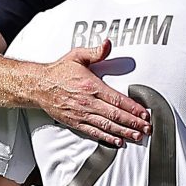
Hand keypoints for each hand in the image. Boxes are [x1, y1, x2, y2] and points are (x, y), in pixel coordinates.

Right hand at [34, 42, 148, 145]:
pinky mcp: (75, 122)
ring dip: (124, 132)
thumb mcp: (77, 56)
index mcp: (91, 86)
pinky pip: (94, 132)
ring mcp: (81, 114)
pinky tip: (118, 141)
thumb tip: (108, 44)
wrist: (38, 85)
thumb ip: (96, 52)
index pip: (118, 99)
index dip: (133, 108)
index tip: (145, 114)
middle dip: (133, 123)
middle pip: (115, 115)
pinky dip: (107, 138)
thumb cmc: (59, 72)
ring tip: (137, 136)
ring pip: (107, 126)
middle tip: (147, 128)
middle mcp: (88, 102)